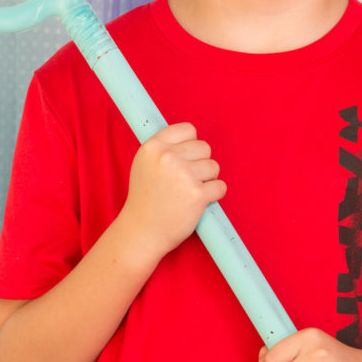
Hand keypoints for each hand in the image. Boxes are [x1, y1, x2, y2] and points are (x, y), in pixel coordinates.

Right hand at [121, 123, 226, 261]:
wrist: (141, 232)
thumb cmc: (145, 199)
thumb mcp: (144, 163)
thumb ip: (164, 148)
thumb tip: (191, 137)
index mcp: (153, 147)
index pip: (188, 130)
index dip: (190, 145)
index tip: (184, 159)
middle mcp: (167, 157)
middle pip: (204, 147)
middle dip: (200, 163)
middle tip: (185, 181)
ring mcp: (183, 175)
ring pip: (214, 166)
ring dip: (207, 179)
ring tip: (189, 192)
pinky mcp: (197, 195)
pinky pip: (220, 186)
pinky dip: (214, 195)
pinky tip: (197, 202)